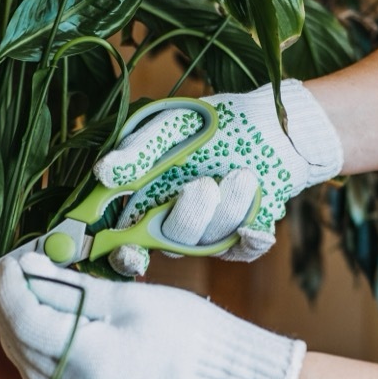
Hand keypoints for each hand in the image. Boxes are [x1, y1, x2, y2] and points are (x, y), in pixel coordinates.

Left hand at [0, 252, 306, 378]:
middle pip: (20, 345)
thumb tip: (29, 269)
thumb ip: (70, 289)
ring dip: (14, 328)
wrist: (223, 374)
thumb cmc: (187, 331)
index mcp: (90, 362)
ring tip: (13, 292)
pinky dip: (32, 350)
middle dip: (4, 304)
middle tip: (1, 270)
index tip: (4, 261)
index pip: (27, 321)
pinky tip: (34, 325)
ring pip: (26, 365)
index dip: (8, 288)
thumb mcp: (127, 298)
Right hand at [94, 79, 342, 275]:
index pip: (125, 240)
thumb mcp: (173, 126)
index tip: (131, 251)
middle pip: (171, 244)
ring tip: (244, 174)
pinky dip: (251, 237)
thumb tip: (103, 173)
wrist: (273, 127)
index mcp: (146, 200)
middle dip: (189, 217)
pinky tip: (259, 216)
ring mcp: (208, 235)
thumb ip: (140, 150)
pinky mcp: (241, 238)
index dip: (123, 254)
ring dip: (228, 208)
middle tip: (205, 185)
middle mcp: (173, 223)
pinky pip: (242, 250)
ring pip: (209, 243)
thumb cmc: (215, 124)